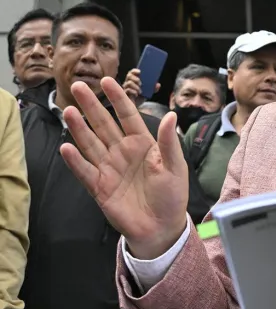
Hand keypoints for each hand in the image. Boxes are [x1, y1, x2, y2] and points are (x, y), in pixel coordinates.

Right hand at [59, 78, 188, 259]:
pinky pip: (85, 171)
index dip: (118, 99)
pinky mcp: (99, 187)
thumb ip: (169, 142)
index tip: (107, 81)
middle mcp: (123, 152)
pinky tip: (67, 146)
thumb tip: (171, 116)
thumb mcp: (175, 167)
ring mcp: (109, 168)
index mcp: (143, 144)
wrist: (161, 227)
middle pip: (104, 125)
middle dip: (91, 106)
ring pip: (91, 143)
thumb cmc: (171, 196)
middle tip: (79, 86)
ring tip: (68, 110)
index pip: (128, 116)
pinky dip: (75, 160)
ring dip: (79, 128)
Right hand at [123, 68, 160, 105]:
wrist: (136, 107)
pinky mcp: (124, 94)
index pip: (132, 72)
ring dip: (136, 86)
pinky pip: (127, 90)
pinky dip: (133, 91)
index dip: (135, 71)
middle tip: (141, 84)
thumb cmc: (141, 97)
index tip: (140, 72)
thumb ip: (153, 88)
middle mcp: (128, 82)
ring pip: (129, 83)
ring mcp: (125, 88)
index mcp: (134, 80)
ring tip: (140, 91)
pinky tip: (136, 94)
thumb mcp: (148, 92)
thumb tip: (158, 84)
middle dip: (136, 78)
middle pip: (129, 76)